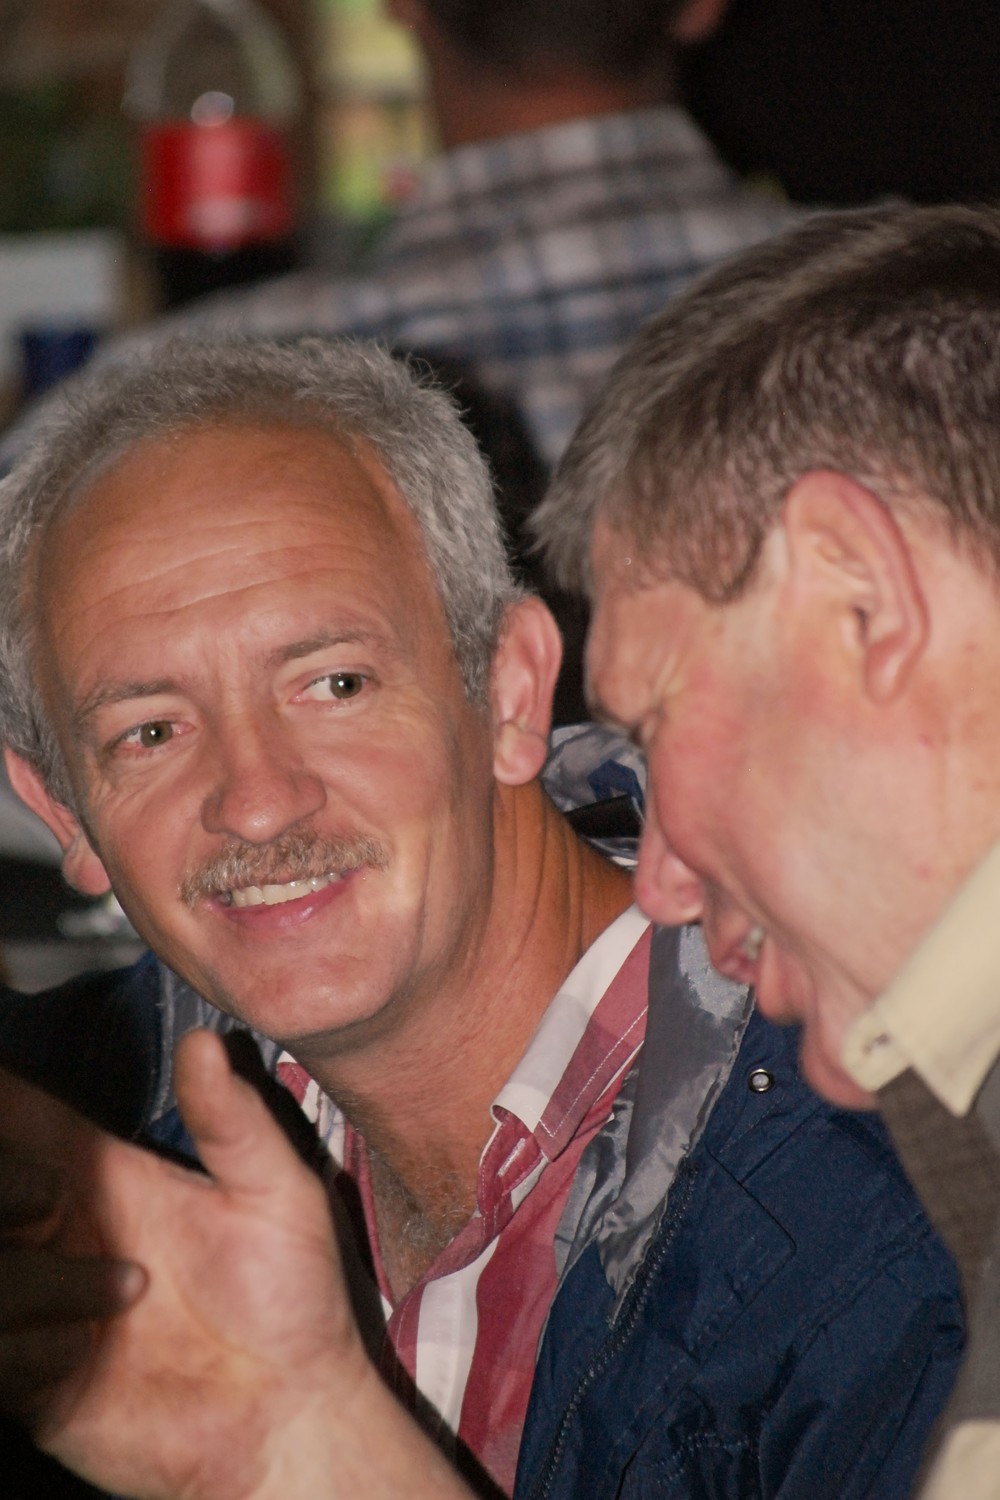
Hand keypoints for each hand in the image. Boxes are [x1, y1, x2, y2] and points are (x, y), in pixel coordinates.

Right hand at [3, 1035, 473, 1499]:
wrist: (292, 1412)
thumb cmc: (294, 1297)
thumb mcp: (277, 1193)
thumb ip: (234, 1119)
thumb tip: (204, 1041)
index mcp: (109, 1180)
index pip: (28, 1126)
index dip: (4, 1103)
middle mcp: (66, 1236)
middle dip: (8, 1185)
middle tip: (50, 1196)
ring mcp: (45, 1308)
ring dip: (33, 1279)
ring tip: (126, 1290)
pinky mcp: (36, 1381)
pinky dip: (27, 1347)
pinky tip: (88, 1353)